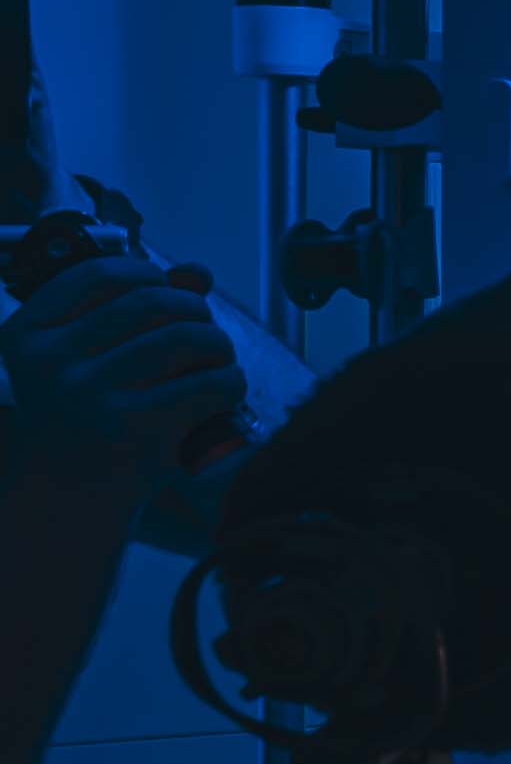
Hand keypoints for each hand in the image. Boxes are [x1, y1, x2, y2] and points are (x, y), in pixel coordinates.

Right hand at [0, 249, 247, 526]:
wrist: (73, 491)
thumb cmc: (89, 411)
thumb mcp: (89, 354)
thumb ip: (137, 304)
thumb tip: (198, 272)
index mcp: (26, 334)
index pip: (99, 274)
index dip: (149, 275)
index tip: (166, 292)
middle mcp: (48, 362)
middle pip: (152, 302)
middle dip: (195, 310)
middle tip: (204, 333)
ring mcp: (88, 396)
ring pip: (185, 338)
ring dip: (218, 344)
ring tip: (218, 360)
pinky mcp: (133, 429)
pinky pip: (208, 384)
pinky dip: (230, 381)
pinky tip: (224, 390)